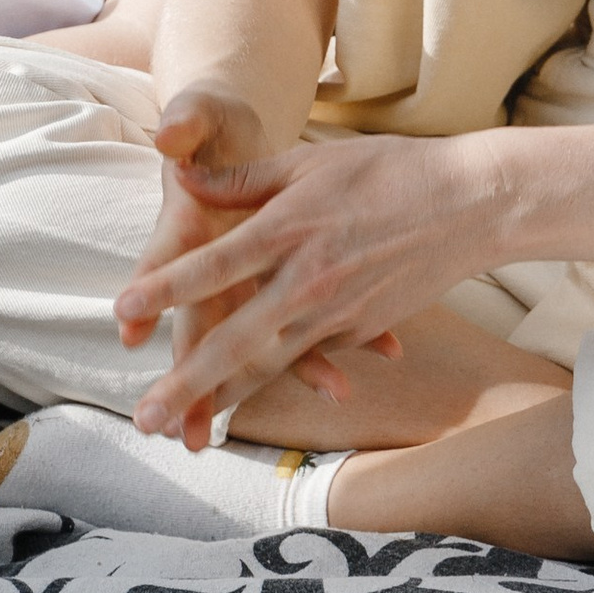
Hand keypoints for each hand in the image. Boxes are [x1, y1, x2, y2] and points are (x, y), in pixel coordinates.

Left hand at [121, 110, 503, 446]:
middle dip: (187, 382)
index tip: (122, 315)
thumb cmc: (388, 170)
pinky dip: (278, 388)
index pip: (215, 264)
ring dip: (224, 400)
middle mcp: (308, 278)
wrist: (471, 204)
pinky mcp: (359, 329)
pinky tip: (242, 408)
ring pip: (271, 366)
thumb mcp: (310, 161)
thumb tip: (181, 177)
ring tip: (187, 431)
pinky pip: (311, 361)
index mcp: (289, 227)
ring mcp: (337, 312)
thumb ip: (243, 178)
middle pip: (237, 338)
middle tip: (144, 418)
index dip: (166, 289)